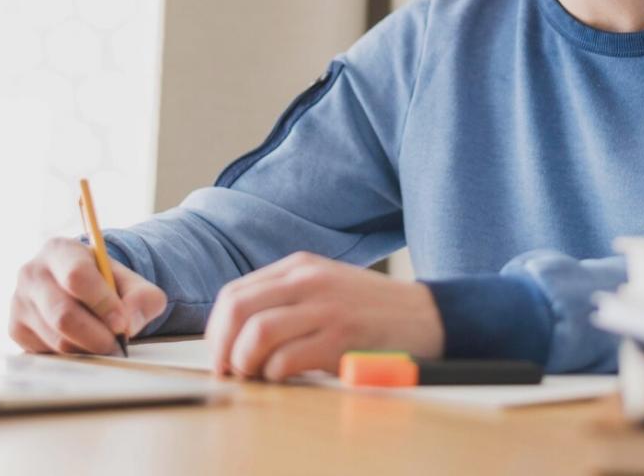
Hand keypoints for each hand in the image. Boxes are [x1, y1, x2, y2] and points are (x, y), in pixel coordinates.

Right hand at [9, 237, 166, 353]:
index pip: (77, 277)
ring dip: (88, 348)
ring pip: (57, 340)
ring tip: (105, 342)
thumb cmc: (106, 283)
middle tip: (118, 343)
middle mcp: (31, 273)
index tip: (123, 323)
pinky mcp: (16, 329)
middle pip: (63, 315)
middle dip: (97, 336)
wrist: (78, 289)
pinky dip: (73, 355)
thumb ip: (143, 297)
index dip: (103, 303)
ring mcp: (18, 302)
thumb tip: (129, 323)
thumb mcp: (132, 281)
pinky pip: (48, 353)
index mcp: (59, 250)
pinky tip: (83, 342)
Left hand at [205, 251, 444, 381]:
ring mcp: (325, 308)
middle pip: (237, 310)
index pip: (234, 293)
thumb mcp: (325, 285)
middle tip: (230, 371)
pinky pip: (285, 360)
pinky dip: (275, 374)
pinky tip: (286, 376)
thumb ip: (286, 297)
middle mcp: (308, 280)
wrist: (426, 316)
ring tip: (258, 375)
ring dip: (246, 363)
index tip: (221, 354)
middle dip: (222, 348)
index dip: (217, 330)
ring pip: (256, 334)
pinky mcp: (340, 337)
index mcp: (299, 266)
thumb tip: (237, 333)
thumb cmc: (371, 309)